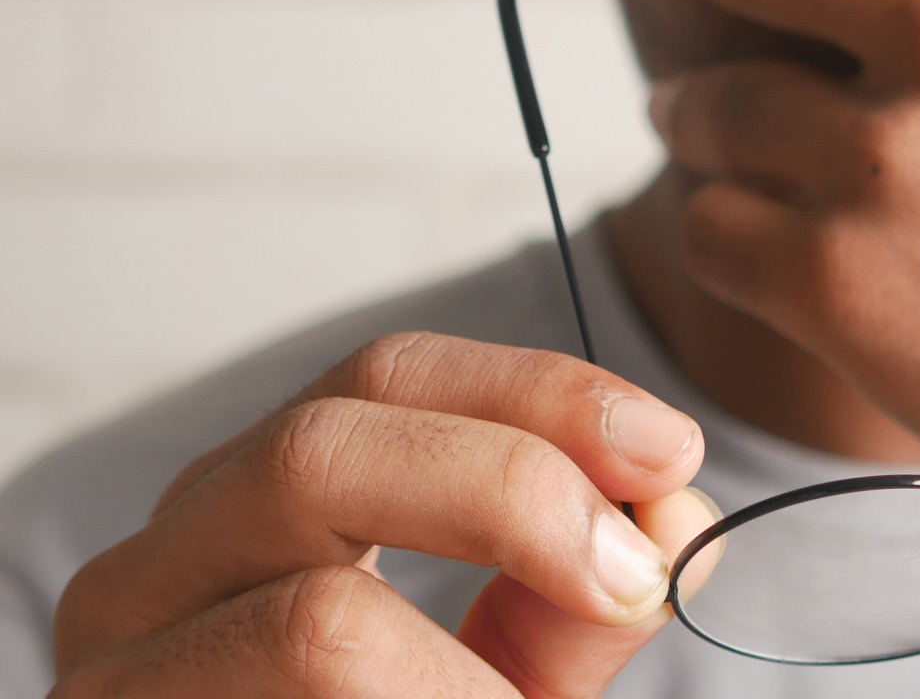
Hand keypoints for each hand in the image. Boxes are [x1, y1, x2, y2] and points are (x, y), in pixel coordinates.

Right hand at [51, 333, 717, 697]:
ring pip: (316, 620)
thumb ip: (577, 604)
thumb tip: (676, 519)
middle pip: (326, 445)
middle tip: (632, 575)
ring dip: (472, 675)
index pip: (387, 378)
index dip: (540, 393)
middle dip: (515, 489)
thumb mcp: (499, 683)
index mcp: (254, 511)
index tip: (670, 452)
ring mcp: (115, 671)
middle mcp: (155, 568)